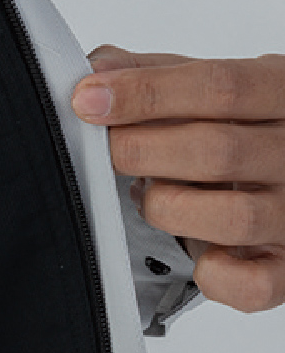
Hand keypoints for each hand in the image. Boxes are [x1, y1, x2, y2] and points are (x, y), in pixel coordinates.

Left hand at [72, 45, 284, 312]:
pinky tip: (196, 251)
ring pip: (229, 216)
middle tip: (109, 150)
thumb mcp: (215, 88)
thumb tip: (97, 69)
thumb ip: (158, 74)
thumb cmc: (246, 129)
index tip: (88, 99)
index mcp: (284, 94)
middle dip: (141, 151)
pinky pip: (249, 284)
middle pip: (217, 150)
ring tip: (150, 195)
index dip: (146, 93)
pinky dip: (210, 272)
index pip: (219, 86)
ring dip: (166, 206)